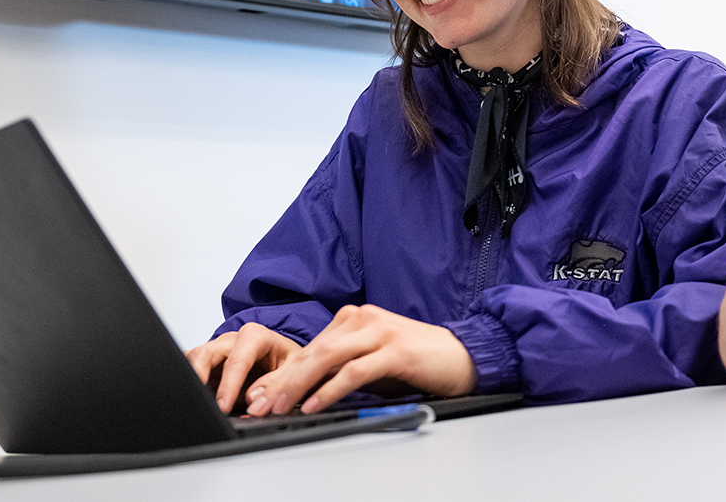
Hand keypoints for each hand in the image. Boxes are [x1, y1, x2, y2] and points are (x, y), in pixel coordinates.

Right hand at [184, 322, 302, 413]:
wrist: (282, 359)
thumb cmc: (286, 362)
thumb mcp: (293, 371)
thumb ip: (276, 384)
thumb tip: (255, 401)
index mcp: (255, 337)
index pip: (237, 360)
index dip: (228, 386)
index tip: (223, 407)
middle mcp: (232, 340)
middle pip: (205, 354)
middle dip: (198, 377)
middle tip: (200, 402)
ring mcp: (217, 350)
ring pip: (193, 359)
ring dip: (191, 379)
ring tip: (194, 402)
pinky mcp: (207, 363)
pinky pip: (189, 366)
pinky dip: (187, 380)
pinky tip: (190, 396)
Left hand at [243, 304, 477, 416]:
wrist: (464, 356)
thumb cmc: (418, 361)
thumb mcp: (373, 363)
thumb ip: (342, 370)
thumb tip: (306, 393)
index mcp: (355, 318)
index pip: (310, 347)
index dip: (283, 373)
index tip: (262, 396)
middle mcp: (364, 318)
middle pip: (313, 350)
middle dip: (283, 380)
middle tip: (261, 404)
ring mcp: (380, 331)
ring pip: (328, 357)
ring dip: (300, 385)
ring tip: (282, 407)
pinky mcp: (396, 349)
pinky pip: (355, 370)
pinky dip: (331, 389)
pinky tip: (315, 404)